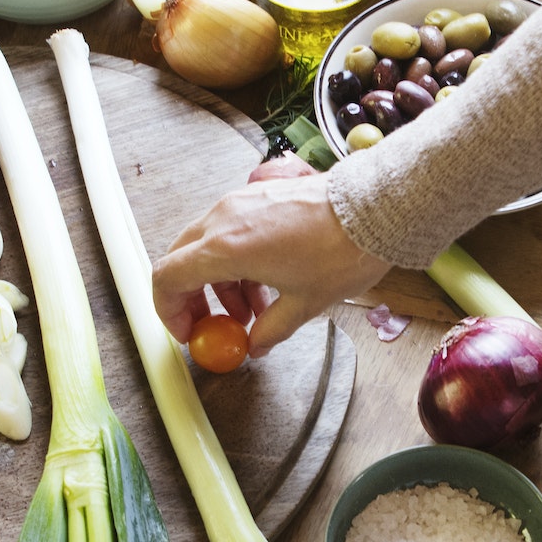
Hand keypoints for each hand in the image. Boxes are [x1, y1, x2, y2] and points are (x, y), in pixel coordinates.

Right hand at [152, 161, 387, 354]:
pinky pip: (229, 230)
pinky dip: (235, 260)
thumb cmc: (341, 251)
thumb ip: (270, 329)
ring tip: (252, 310)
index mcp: (225, 248)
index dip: (169, 310)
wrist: (374, 207)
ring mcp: (239, 202)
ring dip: (219, 281)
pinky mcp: (257, 196)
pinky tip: (265, 282)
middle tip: (215, 324)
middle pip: (182, 260)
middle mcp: (223, 218)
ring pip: (207, 246)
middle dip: (193, 297)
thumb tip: (255, 345)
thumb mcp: (304, 304)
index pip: (167, 277)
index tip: (188, 331)